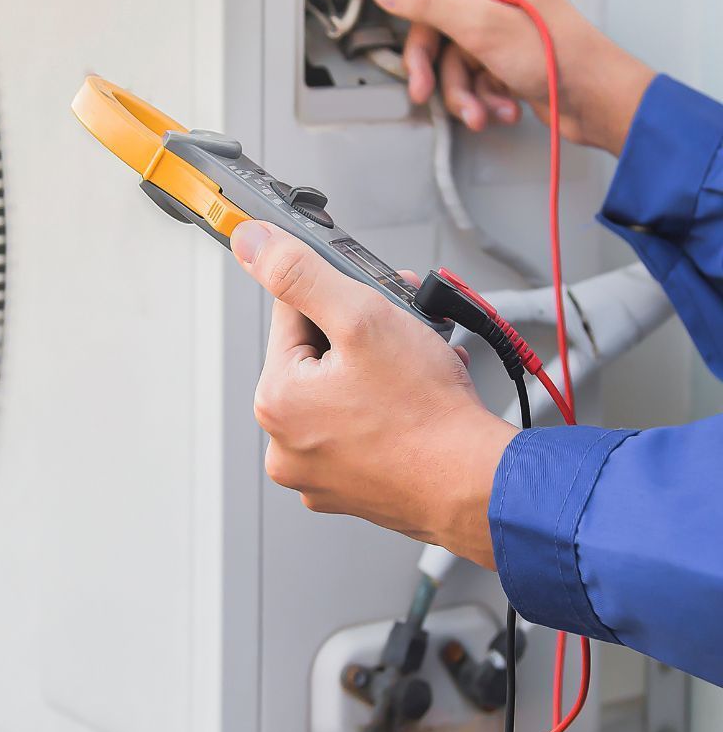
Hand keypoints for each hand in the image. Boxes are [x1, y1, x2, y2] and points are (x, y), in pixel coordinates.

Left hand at [231, 219, 515, 568]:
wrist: (480, 485)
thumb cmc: (427, 414)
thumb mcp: (361, 317)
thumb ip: (301, 273)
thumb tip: (251, 243)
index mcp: (275, 401)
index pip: (292, 315)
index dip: (338, 296)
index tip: (372, 298)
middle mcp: (286, 444)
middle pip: (318, 355)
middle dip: (364, 331)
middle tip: (404, 328)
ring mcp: (320, 472)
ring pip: (343, 390)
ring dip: (380, 366)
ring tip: (419, 363)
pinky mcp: (353, 488)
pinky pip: (361, 428)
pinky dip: (387, 407)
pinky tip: (418, 396)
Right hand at [370, 0, 652, 154]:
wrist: (593, 101)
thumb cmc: (559, 56)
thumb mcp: (481, 24)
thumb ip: (428, 1)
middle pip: (431, 11)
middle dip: (428, 58)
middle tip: (422, 82)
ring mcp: (494, 23)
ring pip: (446, 51)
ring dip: (456, 89)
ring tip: (474, 107)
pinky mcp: (498, 55)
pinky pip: (466, 73)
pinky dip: (476, 96)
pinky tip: (494, 107)